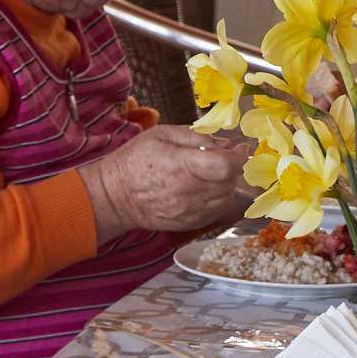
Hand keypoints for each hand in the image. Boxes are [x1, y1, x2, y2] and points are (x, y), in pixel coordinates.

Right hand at [82, 125, 252, 241]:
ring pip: (226, 198)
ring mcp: (190, 211)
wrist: (115, 196)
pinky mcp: (190, 223)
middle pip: (229, 182)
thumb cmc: (136, 160)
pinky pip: (217, 211)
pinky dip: (218, 198)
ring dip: (226, 184)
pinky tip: (205, 188)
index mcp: (181, 165)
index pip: (225, 165)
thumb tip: (224, 142)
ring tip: (211, 173)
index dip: (239, 156)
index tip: (240, 148)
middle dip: (233, 168)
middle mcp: (188, 191)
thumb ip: (196, 136)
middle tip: (223, 158)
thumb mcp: (162, 134)